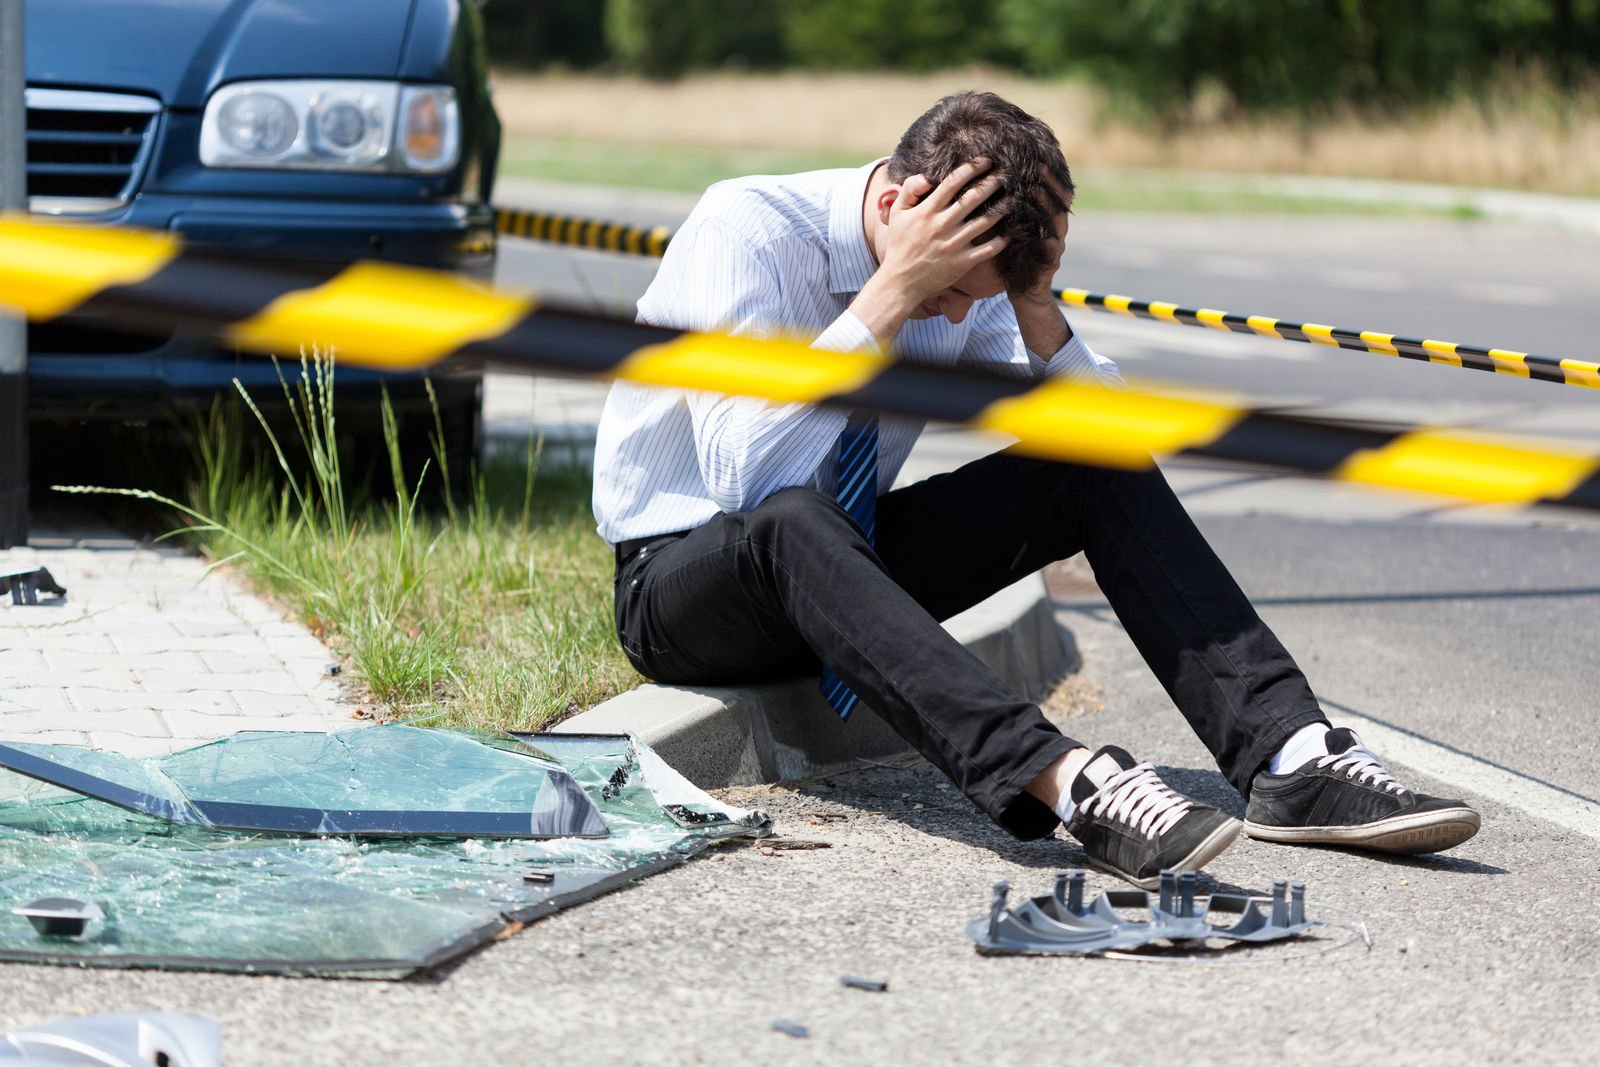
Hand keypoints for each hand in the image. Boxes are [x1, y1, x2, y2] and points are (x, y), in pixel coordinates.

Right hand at [868, 158, 1009, 314]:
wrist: (900, 281)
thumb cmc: (900, 244)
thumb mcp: (896, 213)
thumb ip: (909, 190)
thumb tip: (928, 177)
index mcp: (927, 211)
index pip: (953, 183)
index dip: (971, 168)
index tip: (986, 161)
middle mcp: (942, 225)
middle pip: (973, 198)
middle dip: (992, 182)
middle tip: (1007, 173)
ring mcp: (953, 244)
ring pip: (985, 221)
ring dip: (1002, 208)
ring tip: (1014, 197)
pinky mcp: (962, 262)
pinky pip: (987, 249)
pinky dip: (1002, 241)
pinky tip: (1011, 232)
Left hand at [1008, 175, 1072, 356]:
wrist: (1025, 293)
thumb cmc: (1014, 260)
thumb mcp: (1012, 232)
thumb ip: (1008, 212)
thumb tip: (986, 187)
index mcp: (1046, 220)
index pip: (1050, 191)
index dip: (1046, 175)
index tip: (1035, 157)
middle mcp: (1055, 229)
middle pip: (1058, 201)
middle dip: (1050, 183)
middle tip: (1039, 165)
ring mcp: (1056, 245)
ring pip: (1056, 220)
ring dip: (1047, 204)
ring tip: (1036, 189)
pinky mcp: (1051, 263)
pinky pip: (1050, 246)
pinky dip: (1044, 235)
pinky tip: (1036, 226)